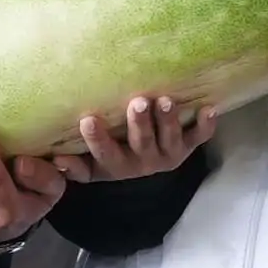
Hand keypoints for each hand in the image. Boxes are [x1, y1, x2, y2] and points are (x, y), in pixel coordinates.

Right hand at [64, 93, 212, 180]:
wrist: (143, 166)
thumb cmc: (110, 156)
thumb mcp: (91, 166)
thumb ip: (75, 165)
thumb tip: (57, 159)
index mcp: (118, 166)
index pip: (106, 154)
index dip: (97, 140)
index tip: (88, 120)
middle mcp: (144, 162)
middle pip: (142, 144)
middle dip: (140, 124)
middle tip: (138, 102)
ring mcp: (168, 154)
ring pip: (170, 139)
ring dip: (169, 120)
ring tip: (166, 101)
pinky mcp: (187, 146)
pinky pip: (198, 138)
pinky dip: (205, 126)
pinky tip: (209, 110)